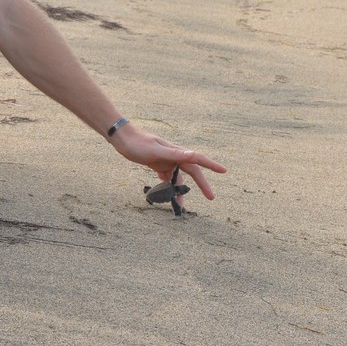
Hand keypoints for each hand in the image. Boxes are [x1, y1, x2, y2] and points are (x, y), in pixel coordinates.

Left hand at [109, 123, 226, 200]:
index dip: (212, 165)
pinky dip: (169, 188)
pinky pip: (167, 178)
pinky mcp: (157, 165)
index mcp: (176, 152)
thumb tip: (193, 155)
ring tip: (181, 207)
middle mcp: (174, 156)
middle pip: (191, 172)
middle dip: (201, 184)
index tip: (224, 171)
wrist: (122, 138)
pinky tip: (169, 197)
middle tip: (211, 198)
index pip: (198, 159)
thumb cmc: (139, 144)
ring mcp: (166, 161)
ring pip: (178, 178)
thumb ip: (175, 154)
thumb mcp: (157, 151)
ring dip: (180, 191)